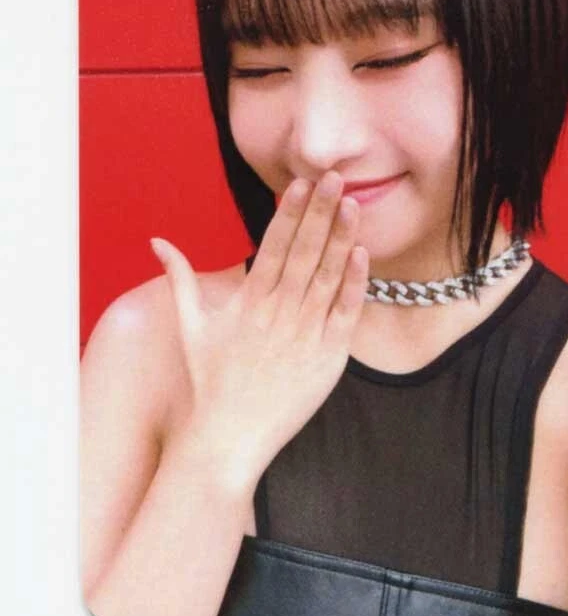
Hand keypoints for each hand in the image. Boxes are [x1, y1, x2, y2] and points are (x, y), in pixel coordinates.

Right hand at [150, 172, 367, 488]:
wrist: (229, 438)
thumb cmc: (209, 381)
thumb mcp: (190, 327)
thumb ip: (180, 279)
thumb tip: (157, 241)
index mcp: (248, 302)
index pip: (272, 246)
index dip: (288, 212)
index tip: (300, 182)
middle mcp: (278, 313)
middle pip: (303, 252)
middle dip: (319, 211)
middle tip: (335, 176)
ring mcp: (305, 335)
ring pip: (327, 277)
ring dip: (341, 238)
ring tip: (352, 204)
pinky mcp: (328, 358)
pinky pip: (345, 313)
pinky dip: (354, 284)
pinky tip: (362, 254)